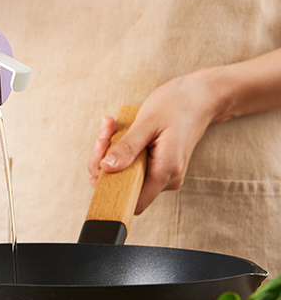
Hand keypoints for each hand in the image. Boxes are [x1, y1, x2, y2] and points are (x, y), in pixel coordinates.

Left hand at [88, 72, 220, 214]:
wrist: (199, 98)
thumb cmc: (175, 106)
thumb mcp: (147, 123)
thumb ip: (127, 148)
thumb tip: (106, 168)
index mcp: (165, 171)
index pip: (132, 201)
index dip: (109, 187)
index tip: (99, 162)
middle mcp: (166, 179)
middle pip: (123, 185)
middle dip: (105, 160)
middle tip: (106, 132)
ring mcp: (163, 174)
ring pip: (124, 173)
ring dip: (111, 151)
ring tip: (111, 125)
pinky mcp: (158, 166)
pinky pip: (131, 164)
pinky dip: (120, 149)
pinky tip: (117, 127)